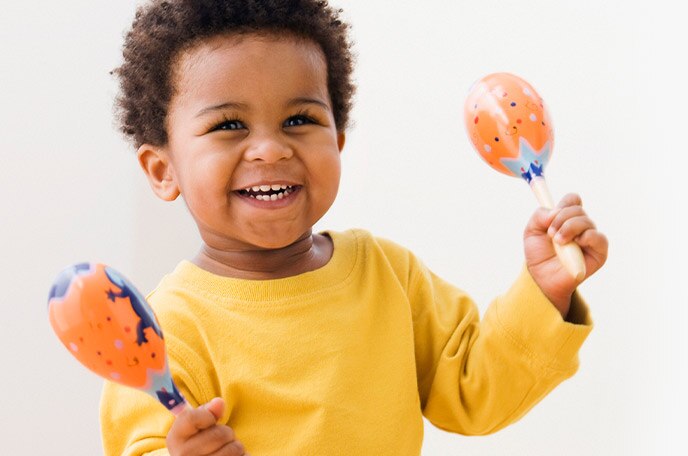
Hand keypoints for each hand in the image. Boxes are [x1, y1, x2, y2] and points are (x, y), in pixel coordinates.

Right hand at [167, 397, 247, 455]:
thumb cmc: (199, 442)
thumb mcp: (196, 426)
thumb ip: (207, 411)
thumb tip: (219, 402)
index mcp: (175, 439)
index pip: (191, 418)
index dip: (207, 416)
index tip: (210, 421)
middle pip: (219, 434)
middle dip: (227, 432)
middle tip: (222, 438)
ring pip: (233, 449)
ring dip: (236, 446)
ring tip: (226, 449)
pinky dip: (242, 455)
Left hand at [524, 193, 607, 317]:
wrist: (542, 278)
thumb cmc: (539, 255)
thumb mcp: (531, 232)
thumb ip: (539, 216)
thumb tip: (555, 211)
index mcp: (567, 218)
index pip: (573, 200)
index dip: (564, 203)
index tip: (552, 214)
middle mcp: (581, 226)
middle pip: (578, 209)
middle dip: (561, 218)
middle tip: (551, 233)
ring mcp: (591, 238)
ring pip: (586, 221)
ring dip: (569, 228)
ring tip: (558, 241)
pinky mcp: (599, 253)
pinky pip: (599, 238)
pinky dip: (587, 236)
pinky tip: (577, 242)